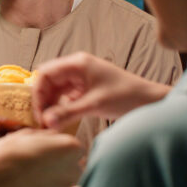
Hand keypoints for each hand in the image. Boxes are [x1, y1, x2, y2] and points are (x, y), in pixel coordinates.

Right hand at [0, 129, 83, 186]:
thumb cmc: (3, 155)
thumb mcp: (24, 135)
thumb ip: (46, 137)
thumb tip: (53, 138)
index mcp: (70, 148)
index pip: (74, 148)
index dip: (58, 148)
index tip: (43, 149)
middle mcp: (72, 171)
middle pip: (71, 167)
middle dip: (57, 166)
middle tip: (34, 163)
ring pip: (60, 184)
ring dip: (48, 181)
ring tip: (25, 177)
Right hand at [32, 52, 170, 130]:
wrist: (148, 101)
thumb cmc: (125, 96)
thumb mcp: (94, 105)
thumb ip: (68, 113)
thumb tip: (45, 122)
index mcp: (77, 63)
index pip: (45, 73)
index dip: (38, 93)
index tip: (39, 113)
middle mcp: (76, 67)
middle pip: (48, 80)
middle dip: (42, 100)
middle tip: (42, 121)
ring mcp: (81, 77)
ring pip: (55, 89)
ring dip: (50, 105)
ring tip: (49, 123)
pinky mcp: (85, 88)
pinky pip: (65, 96)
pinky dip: (60, 107)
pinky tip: (59, 120)